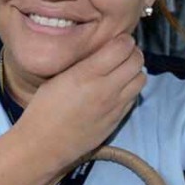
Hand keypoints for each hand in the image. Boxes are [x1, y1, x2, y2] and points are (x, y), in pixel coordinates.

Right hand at [17, 34, 145, 167]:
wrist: (44, 144)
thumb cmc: (43, 109)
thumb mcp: (57, 78)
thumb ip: (82, 65)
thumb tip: (101, 52)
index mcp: (86, 74)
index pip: (122, 47)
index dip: (123, 40)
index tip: (117, 40)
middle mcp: (105, 88)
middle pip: (137, 61)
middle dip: (132, 53)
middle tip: (122, 53)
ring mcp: (114, 105)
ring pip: (141, 78)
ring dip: (134, 71)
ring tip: (122, 71)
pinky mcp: (117, 119)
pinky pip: (134, 97)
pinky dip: (131, 88)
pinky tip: (118, 89)